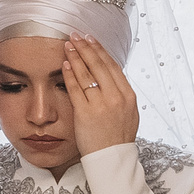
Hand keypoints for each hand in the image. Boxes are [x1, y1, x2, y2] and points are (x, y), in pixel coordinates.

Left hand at [61, 36, 138, 156]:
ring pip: (87, 74)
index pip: (112, 66)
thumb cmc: (117, 137)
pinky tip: (64, 64)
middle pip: (99, 65)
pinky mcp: (86, 113)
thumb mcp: (128, 112)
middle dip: (86, 47)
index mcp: (128, 95)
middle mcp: (117, 97)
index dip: (100, 50)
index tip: (91, 39)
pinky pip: (76, 89)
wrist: (112, 158)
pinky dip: (70, 75)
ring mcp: (101, 104)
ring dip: (76, 56)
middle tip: (76, 35)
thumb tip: (112, 78)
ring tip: (68, 44)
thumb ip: (120, 95)